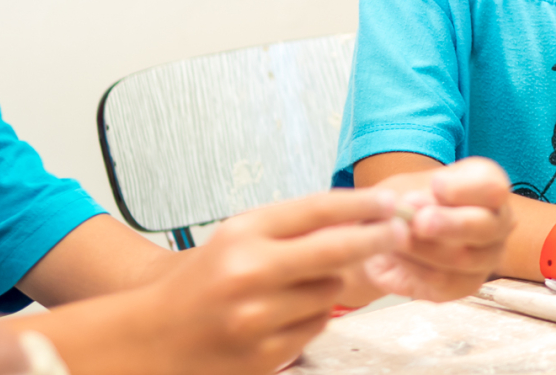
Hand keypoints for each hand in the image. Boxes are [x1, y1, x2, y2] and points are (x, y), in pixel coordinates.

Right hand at [116, 190, 401, 374]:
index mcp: (242, 234)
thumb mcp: (239, 238)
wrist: (154, 336)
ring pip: (329, 293)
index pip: (315, 209)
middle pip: (335, 249)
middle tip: (401, 231)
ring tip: (290, 288)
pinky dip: (309, 319)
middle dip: (375, 238)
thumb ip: (292, 227)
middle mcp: (249, 273)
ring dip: (326, 287)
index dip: (360, 203)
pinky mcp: (265, 355)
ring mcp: (257, 318)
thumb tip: (359, 214)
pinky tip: (280, 317)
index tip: (391, 199)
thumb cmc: (205, 280)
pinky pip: (316, 327)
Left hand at [363, 157, 514, 301]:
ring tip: (394, 235)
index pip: (492, 188)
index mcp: (489, 187)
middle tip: (419, 221)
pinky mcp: (466, 285)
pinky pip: (444, 281)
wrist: (393, 232)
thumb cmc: (409, 200)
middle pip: (485, 227)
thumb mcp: (406, 186)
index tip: (436, 184)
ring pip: (462, 258)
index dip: (465, 188)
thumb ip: (414, 197)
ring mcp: (487, 257)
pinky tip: (395, 254)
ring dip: (422, 247)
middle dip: (449, 224)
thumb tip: (413, 207)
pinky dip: (415, 268)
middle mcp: (498, 223)